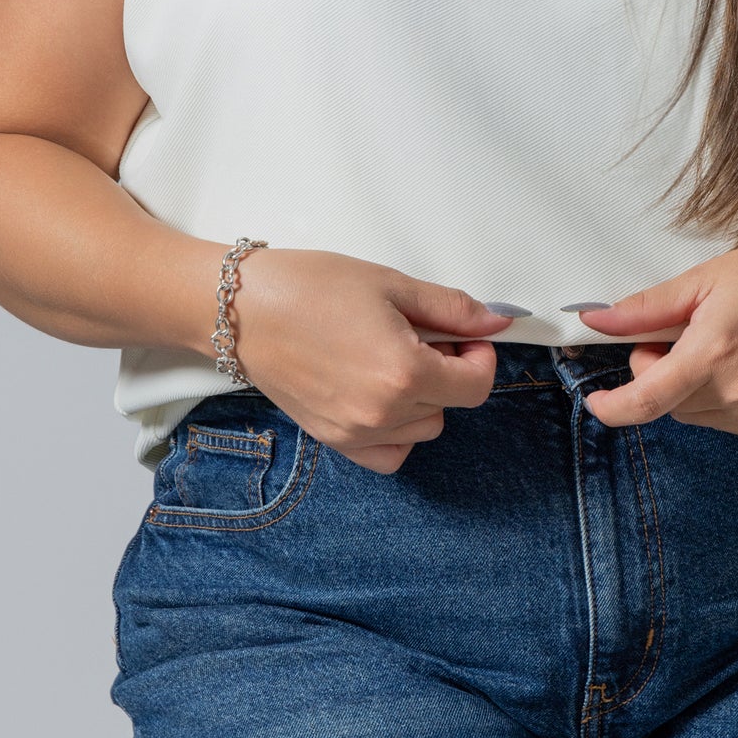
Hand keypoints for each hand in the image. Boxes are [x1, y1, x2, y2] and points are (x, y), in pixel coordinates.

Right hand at [231, 249, 517, 472]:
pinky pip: (388, 453)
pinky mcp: (333, 440)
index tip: (465, 335)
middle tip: (417, 333)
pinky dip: (396, 431)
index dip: (480, 356)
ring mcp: (355, 433)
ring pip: (422, 430)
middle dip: (446, 369)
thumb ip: (452, 309)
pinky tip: (379, 395)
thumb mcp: (391, 284)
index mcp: (403, 374)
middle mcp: (382, 414)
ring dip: (422, 399)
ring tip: (389, 357)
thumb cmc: (309, 287)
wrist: (240, 309)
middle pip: (449, 405)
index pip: (476, 386)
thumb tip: (497, 321)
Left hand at [575, 237, 737, 432]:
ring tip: (718, 344)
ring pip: (694, 414)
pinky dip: (717, 397)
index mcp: (714, 352)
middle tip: (678, 333)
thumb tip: (596, 320)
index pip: (646, 401)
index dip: (612, 407)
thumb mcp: (708, 277)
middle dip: (657, 373)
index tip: (595, 400)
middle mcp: (737, 391)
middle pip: (667, 404)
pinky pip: (726, 420)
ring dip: (687, 388)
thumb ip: (649, 307)